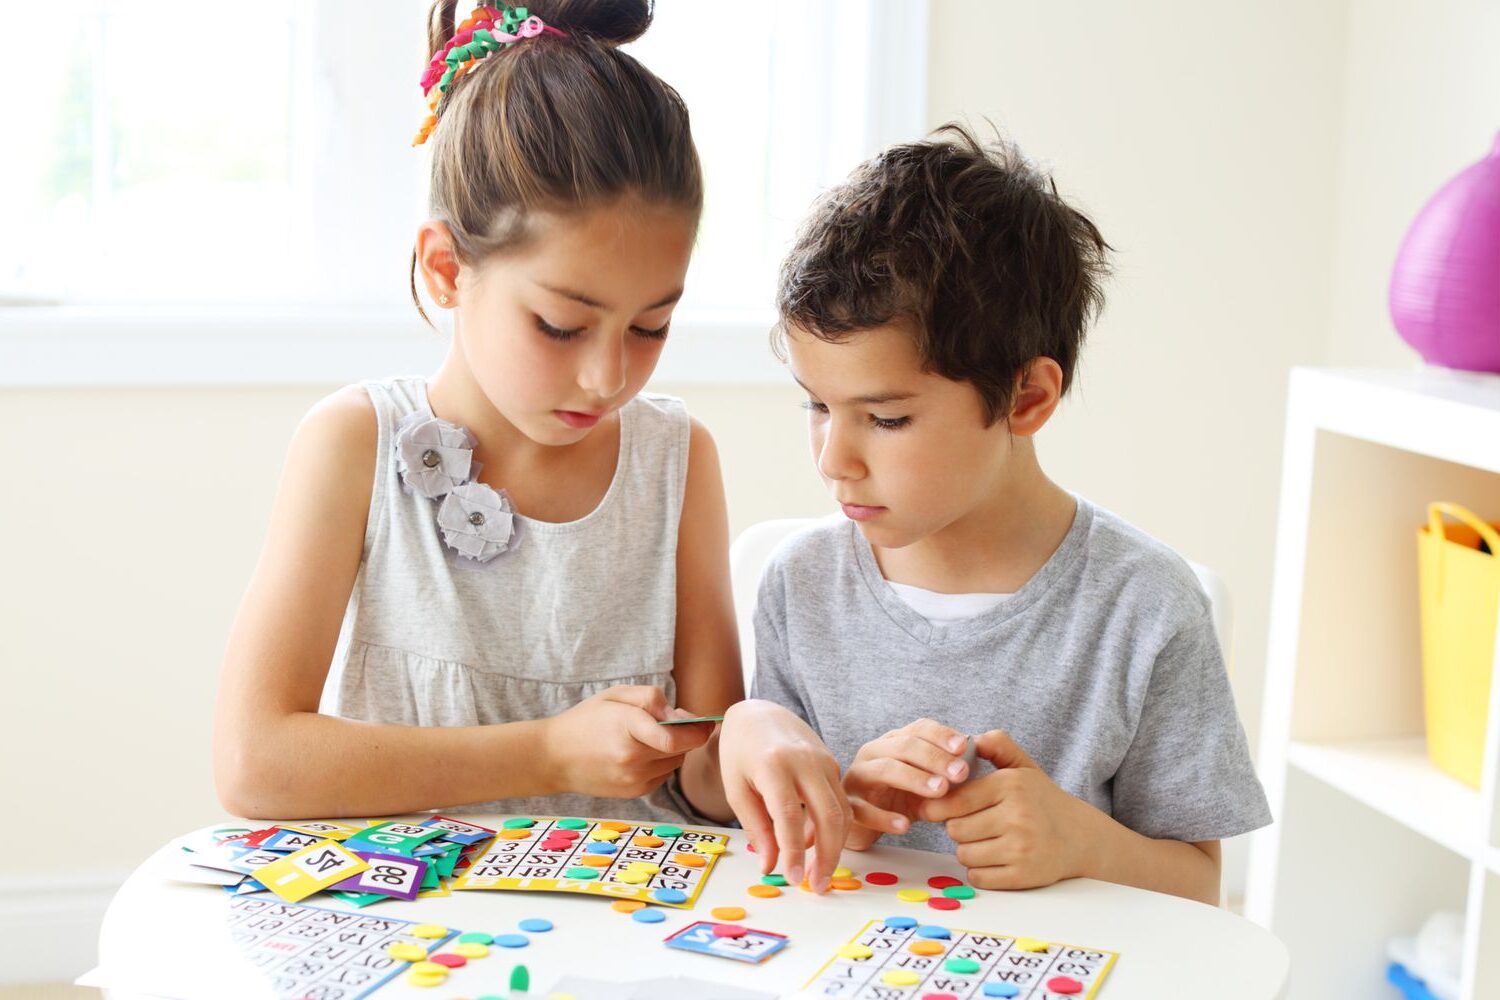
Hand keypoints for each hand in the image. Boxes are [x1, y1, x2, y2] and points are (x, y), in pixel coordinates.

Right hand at [541, 686, 713, 798]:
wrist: (553, 757)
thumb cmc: (586, 720)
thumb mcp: (615, 695)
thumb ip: (651, 698)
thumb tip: (680, 715)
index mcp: (626, 728)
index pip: (675, 737)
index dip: (697, 729)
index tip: (705, 721)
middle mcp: (631, 758)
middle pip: (681, 748)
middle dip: (686, 734)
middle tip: (673, 721)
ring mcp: (632, 779)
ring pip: (675, 762)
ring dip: (673, 749)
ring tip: (649, 737)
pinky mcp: (633, 792)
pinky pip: (663, 775)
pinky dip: (661, 762)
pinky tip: (640, 753)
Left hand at [718, 700, 849, 892]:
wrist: (759, 714)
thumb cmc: (741, 752)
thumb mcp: (737, 789)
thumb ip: (756, 827)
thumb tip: (770, 865)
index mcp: (772, 764)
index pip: (789, 816)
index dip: (794, 852)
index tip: (794, 879)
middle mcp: (804, 761)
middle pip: (828, 815)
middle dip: (828, 856)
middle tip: (818, 885)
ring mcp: (823, 760)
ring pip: (842, 811)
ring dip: (836, 846)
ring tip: (821, 874)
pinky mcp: (833, 763)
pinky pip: (841, 801)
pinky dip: (835, 828)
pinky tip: (819, 846)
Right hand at [843, 719, 971, 849]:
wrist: (862, 823)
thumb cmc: (898, 798)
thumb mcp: (924, 782)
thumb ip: (946, 772)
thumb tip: (977, 761)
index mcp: (894, 742)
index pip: (918, 728)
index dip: (941, 735)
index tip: (964, 746)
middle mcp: (874, 752)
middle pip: (904, 746)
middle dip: (935, 758)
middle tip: (961, 773)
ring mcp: (858, 777)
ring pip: (884, 770)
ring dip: (914, 778)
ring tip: (940, 791)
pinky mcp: (848, 804)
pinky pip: (864, 809)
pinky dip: (884, 817)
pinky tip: (904, 825)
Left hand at [920, 729, 1092, 889]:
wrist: (1080, 837)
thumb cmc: (1041, 801)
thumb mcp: (1023, 767)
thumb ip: (998, 746)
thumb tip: (970, 739)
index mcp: (1011, 785)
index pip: (956, 800)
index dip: (940, 806)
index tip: (935, 809)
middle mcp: (1017, 816)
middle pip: (955, 829)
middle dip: (958, 828)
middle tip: (973, 824)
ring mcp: (1021, 848)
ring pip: (964, 854)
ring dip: (968, 850)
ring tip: (986, 841)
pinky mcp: (1023, 876)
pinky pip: (978, 876)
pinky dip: (980, 871)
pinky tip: (994, 859)